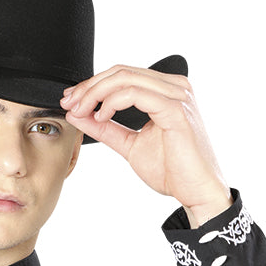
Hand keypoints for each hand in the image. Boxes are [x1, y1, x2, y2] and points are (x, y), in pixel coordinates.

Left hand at [61, 66, 232, 226]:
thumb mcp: (130, 145)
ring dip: (96, 94)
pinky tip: (101, 116)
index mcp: (166, 91)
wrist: (197, 192)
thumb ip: (106, 128)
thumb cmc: (172, 170)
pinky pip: (137, 94)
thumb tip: (78, 114)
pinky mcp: (177, 110)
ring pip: (126, 79)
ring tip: (81, 111)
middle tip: (69, 104)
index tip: (70, 101)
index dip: (92, 85)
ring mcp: (177, 95)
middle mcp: (174, 87)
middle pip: (121, 72)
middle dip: (89, 88)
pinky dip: (113, 102)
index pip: (122, 75)